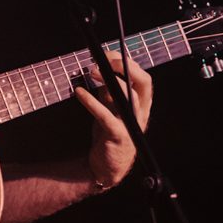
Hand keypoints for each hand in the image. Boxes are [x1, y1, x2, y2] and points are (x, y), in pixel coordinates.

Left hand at [73, 51, 153, 188]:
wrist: (106, 167)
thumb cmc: (110, 134)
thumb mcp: (112, 108)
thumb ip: (109, 90)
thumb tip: (100, 69)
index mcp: (142, 105)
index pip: (143, 77)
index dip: (127, 62)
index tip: (108, 55)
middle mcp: (141, 113)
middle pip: (143, 83)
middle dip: (125, 66)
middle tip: (105, 59)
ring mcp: (131, 125)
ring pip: (131, 97)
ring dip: (110, 81)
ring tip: (90, 72)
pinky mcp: (117, 136)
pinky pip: (106, 115)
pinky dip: (91, 102)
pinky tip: (79, 92)